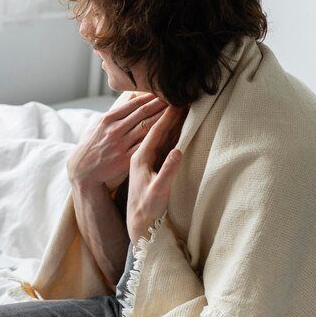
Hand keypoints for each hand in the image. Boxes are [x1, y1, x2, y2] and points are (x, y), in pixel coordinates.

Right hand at [67, 92, 167, 189]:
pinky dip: (159, 139)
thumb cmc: (91, 146)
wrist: (82, 171)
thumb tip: (132, 95)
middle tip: (176, 96)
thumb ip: (116, 111)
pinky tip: (171, 133)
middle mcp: (114, 130)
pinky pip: (146, 146)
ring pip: (147, 128)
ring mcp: (120, 145)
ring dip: (164, 119)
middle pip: (143, 113)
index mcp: (107, 120)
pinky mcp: (126, 159)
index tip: (163, 90)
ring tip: (178, 110)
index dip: (150, 96)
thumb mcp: (98, 125)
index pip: (133, 104)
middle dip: (161, 104)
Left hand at [126, 105, 187, 240]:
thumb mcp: (159, 191)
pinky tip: (172, 125)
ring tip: (175, 104)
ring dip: (164, 119)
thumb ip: (168, 171)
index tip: (177, 101)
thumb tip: (178, 151)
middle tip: (178, 95)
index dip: (166, 116)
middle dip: (165, 111)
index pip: (154, 131)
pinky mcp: (148, 165)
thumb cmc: (148, 208)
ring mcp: (143, 159)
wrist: (137, 222)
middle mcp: (140, 155)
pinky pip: (156, 143)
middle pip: (152, 128)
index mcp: (140, 158)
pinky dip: (165, 132)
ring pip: (154, 134)